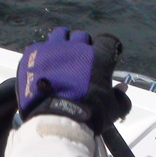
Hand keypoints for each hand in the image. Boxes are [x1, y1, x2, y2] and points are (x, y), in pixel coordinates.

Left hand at [16, 27, 131, 133]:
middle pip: (81, 36)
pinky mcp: (34, 56)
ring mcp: (53, 49)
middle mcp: (76, 47)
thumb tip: (121, 89)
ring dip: (62, 44)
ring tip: (61, 58)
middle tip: (80, 62)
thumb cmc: (90, 115)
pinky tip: (43, 68)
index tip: (105, 58)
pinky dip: (43, 56)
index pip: (108, 41)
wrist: (57, 121)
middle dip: (82, 46)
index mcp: (99, 56)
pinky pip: (39, 48)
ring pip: (59, 35)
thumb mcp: (113, 110)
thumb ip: (121, 98)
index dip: (108, 49)